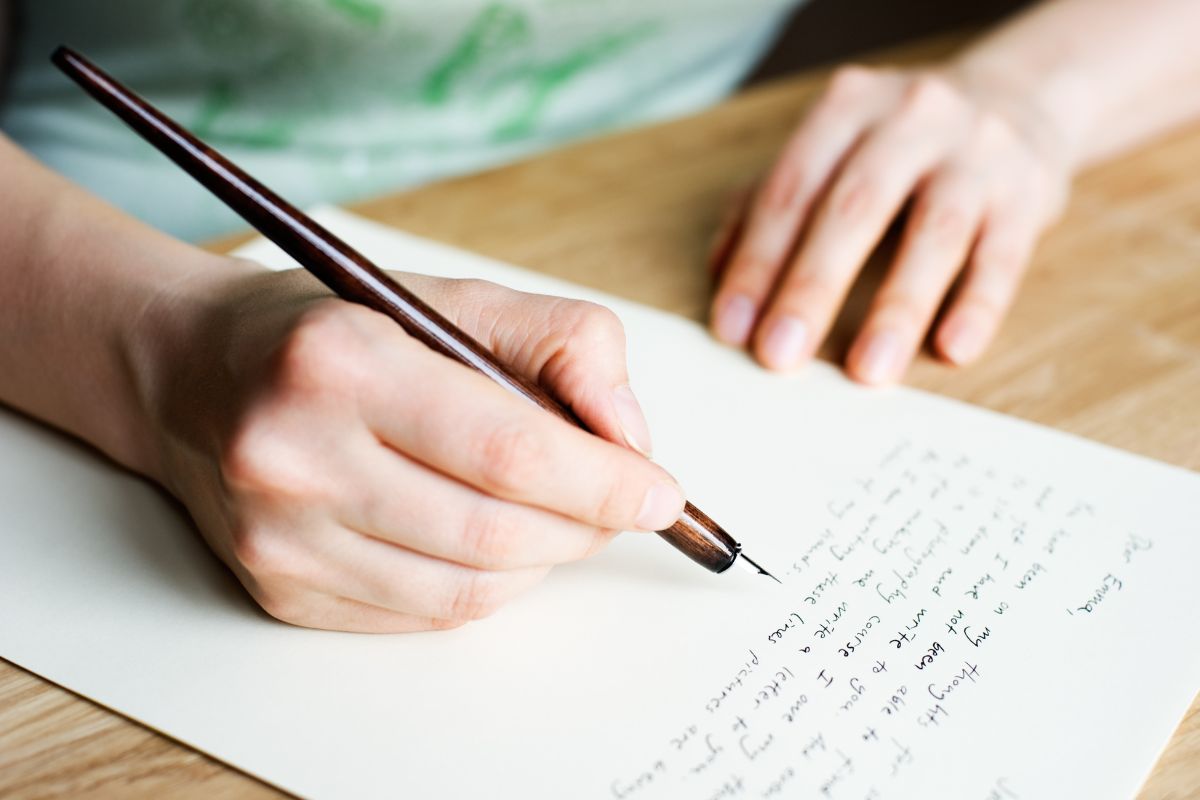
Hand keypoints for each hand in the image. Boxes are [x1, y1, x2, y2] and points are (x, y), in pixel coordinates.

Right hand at [134, 264, 680, 631]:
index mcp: (341, 362)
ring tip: (556, 518)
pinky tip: (491, 542)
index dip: (601, 481)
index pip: (506, 447)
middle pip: (493, 529)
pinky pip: (423, 616)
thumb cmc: (336, 329)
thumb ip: (564, 343)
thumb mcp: (454, 296)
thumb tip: (630, 439)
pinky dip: (486, 585)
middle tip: (619, 505)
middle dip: (585, 526)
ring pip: (466, 588)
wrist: (193, 373)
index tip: (658, 493)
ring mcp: (280, 536)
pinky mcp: (279, 590)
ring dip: (542, 560)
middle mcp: (295, 455)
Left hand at [709, 62, 1071, 382]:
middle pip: (854, 209)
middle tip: (780, 356)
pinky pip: (1004, 254)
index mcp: (847, 108)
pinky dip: (978, 304)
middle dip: (811, 288)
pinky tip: (953, 349)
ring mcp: (977, 152)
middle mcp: (912, 118)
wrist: (1016, 99)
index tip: (733, 329)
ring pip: (934, 234)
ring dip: (897, 308)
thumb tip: (720, 276)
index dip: (757, 262)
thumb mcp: (830, 150)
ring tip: (868, 372)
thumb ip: (767, 203)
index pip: (790, 191)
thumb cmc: (894, 145)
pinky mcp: (1029, 192)